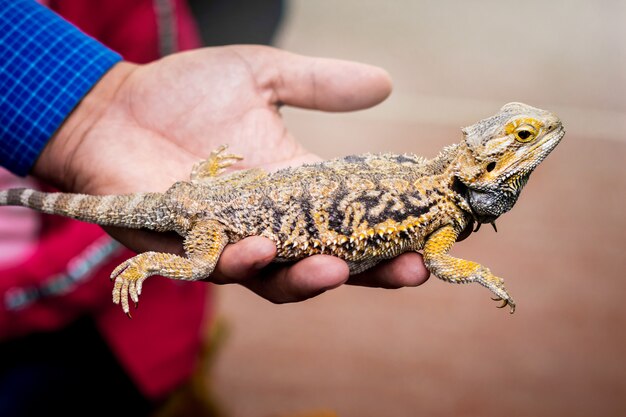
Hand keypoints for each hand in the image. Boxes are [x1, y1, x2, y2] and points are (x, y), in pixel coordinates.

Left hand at [33, 45, 429, 302]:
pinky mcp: (182, 249)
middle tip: (410, 270)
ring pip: (274, 277)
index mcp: (292, 190)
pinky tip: (258, 247)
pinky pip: (215, 267)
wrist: (112, 106)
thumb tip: (387, 83)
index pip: (350, 219)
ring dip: (307, 278)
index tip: (432, 232)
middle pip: (326, 261)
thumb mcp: (262, 77)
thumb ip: (319, 85)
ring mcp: (226, 241)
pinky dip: (239, 263)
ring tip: (336, 269)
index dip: (388, 230)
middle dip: (368, 272)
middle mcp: (267, 225)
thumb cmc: (185, 93)